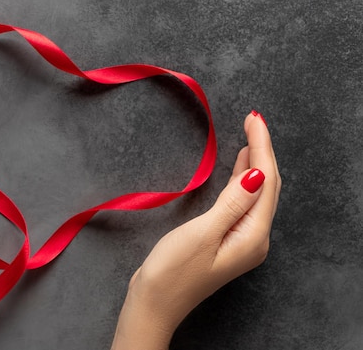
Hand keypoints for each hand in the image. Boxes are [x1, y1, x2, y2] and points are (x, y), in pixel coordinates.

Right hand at [111, 111, 280, 349]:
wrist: (154, 303)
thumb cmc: (172, 271)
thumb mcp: (203, 233)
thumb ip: (233, 202)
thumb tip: (258, 172)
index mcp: (252, 236)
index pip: (266, 182)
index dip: (262, 147)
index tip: (253, 118)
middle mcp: (254, 239)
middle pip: (267, 187)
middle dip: (262, 151)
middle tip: (252, 118)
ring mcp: (242, 241)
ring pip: (257, 194)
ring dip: (256, 163)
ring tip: (251, 135)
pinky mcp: (228, 240)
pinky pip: (244, 203)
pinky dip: (244, 181)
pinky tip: (242, 168)